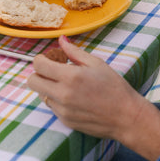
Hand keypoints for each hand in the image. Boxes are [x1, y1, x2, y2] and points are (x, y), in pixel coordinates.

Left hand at [28, 35, 159, 160]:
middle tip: (52, 70)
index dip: (41, 59)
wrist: (126, 117)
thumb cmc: (114, 88)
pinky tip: (73, 97)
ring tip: (66, 84)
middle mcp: (63, 94)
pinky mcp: (65, 121)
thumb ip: (74, 51)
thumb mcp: (96, 63)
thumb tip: (61, 39)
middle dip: (39, 73)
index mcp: (70, 77)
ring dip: (48, 87)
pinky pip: (52, 107)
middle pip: (33, 81)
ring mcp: (62, 110)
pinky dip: (57, 100)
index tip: (48, 58)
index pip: (39, 65)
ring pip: (41, 94)